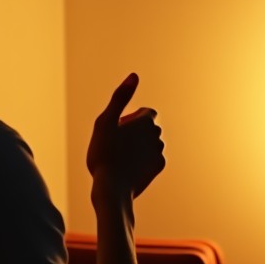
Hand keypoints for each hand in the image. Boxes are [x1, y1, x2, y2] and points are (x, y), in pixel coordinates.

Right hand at [86, 73, 165, 199]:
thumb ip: (120, 97)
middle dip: (136, 132)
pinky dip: (142, 159)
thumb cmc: (104, 153)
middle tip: (115, 144)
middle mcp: (158, 134)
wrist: (112, 188)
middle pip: (148, 127)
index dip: (130, 119)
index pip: (146, 112)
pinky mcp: (159, 167)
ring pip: (150, 143)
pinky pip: (152, 158)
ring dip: (139, 145)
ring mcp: (159, 152)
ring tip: (121, 157)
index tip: (117, 130)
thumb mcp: (106, 121)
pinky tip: (129, 167)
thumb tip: (134, 75)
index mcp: (147, 121)